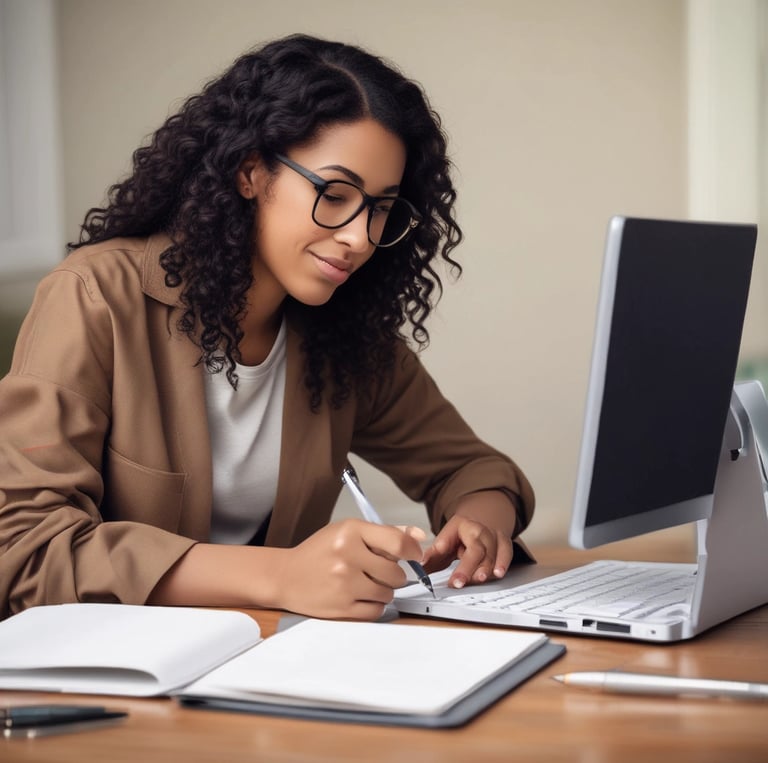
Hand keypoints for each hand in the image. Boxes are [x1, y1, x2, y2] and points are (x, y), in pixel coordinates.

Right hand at [275, 519, 425, 619]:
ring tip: (364, 583)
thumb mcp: (348, 531)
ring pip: (389, 593)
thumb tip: (419, 535)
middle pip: (397, 572)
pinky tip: (359, 596)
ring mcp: (345, 584)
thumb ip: (385, 533)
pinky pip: (377, 611)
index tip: (415, 556)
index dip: (413, 551)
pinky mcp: (342, 608)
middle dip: (393, 573)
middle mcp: (347, 556)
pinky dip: (373, 605)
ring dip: (383, 590)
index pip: (397, 542)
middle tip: (378, 570)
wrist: (285, 576)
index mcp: (350, 532)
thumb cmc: (319, 552)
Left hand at [421, 490, 517, 588]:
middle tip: (458, 582)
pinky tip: (498, 573)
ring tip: (479, 578)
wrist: (485, 520)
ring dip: (484, 568)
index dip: (443, 550)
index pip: (450, 539)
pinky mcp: (504, 543)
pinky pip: (506, 552)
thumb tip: (419, 568)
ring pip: (490, 552)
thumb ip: (432, 555)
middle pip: (474, 549)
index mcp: (460, 525)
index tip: (434, 559)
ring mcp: (493, 536)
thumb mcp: (445, 539)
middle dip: (466, 567)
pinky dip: (503, 563)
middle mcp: (478, 530)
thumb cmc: (463, 535)